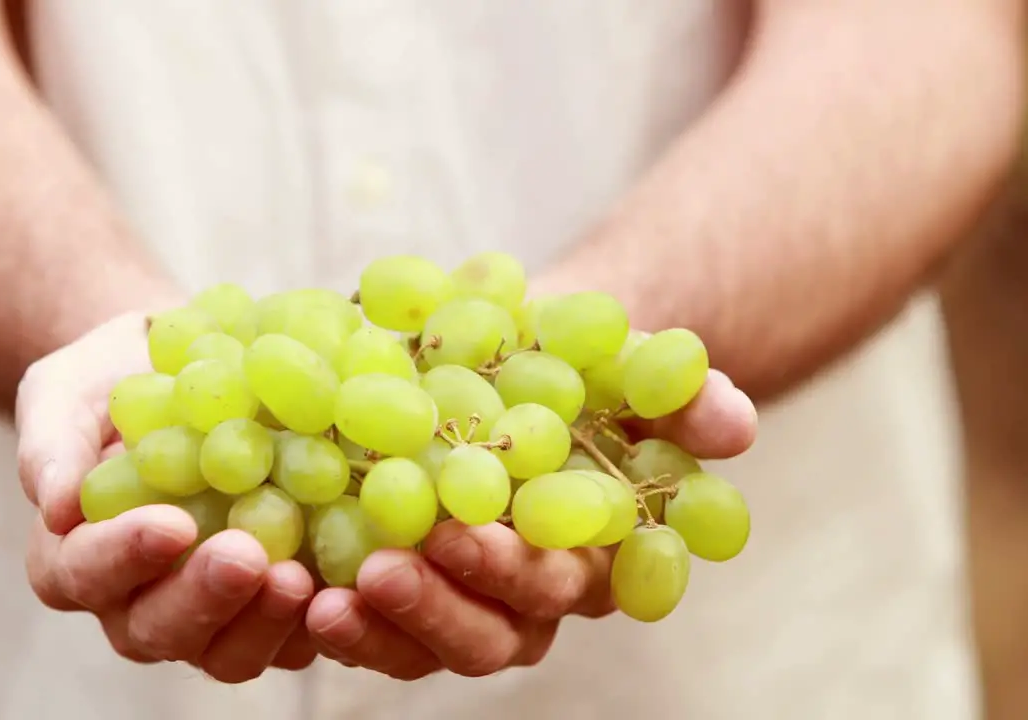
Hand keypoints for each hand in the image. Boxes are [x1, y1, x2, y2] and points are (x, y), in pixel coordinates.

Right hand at [16, 312, 317, 680]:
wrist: (190, 372)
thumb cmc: (116, 379)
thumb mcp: (69, 387)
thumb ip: (53, 438)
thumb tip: (56, 501)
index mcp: (75, 556)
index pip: (83, 572)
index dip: (124, 555)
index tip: (172, 522)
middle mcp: (136, 602)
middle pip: (157, 628)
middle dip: (204, 598)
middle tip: (247, 557)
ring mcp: (209, 614)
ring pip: (228, 652)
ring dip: (264, 621)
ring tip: (301, 576)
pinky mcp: (272, 609)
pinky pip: (294, 637)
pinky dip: (323, 617)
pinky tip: (353, 579)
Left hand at [306, 369, 756, 678]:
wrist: (507, 347)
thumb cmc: (569, 356)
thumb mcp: (621, 357)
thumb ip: (678, 391)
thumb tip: (735, 424)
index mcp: (588, 553)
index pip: (558, 582)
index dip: (512, 569)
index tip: (462, 535)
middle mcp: (527, 593)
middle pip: (491, 635)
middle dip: (437, 608)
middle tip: (380, 571)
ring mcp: (461, 597)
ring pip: (425, 647)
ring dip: (379, 631)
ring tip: (324, 600)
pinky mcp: (400, 585)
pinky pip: (370, 625)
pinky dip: (336, 617)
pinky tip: (292, 588)